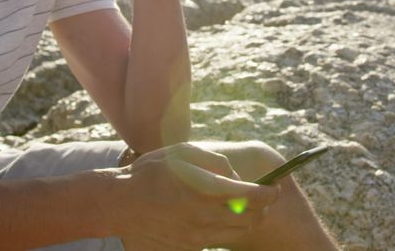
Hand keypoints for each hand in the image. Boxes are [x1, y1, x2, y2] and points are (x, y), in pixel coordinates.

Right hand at [113, 143, 279, 249]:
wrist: (120, 205)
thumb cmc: (150, 173)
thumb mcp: (181, 153)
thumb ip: (214, 160)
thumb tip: (233, 174)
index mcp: (207, 190)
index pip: (253, 196)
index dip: (269, 193)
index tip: (274, 189)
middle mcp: (207, 216)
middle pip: (252, 218)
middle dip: (261, 208)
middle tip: (260, 198)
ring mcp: (198, 236)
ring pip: (238, 232)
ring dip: (246, 221)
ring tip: (239, 208)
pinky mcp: (189, 247)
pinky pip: (218, 241)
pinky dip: (224, 231)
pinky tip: (214, 219)